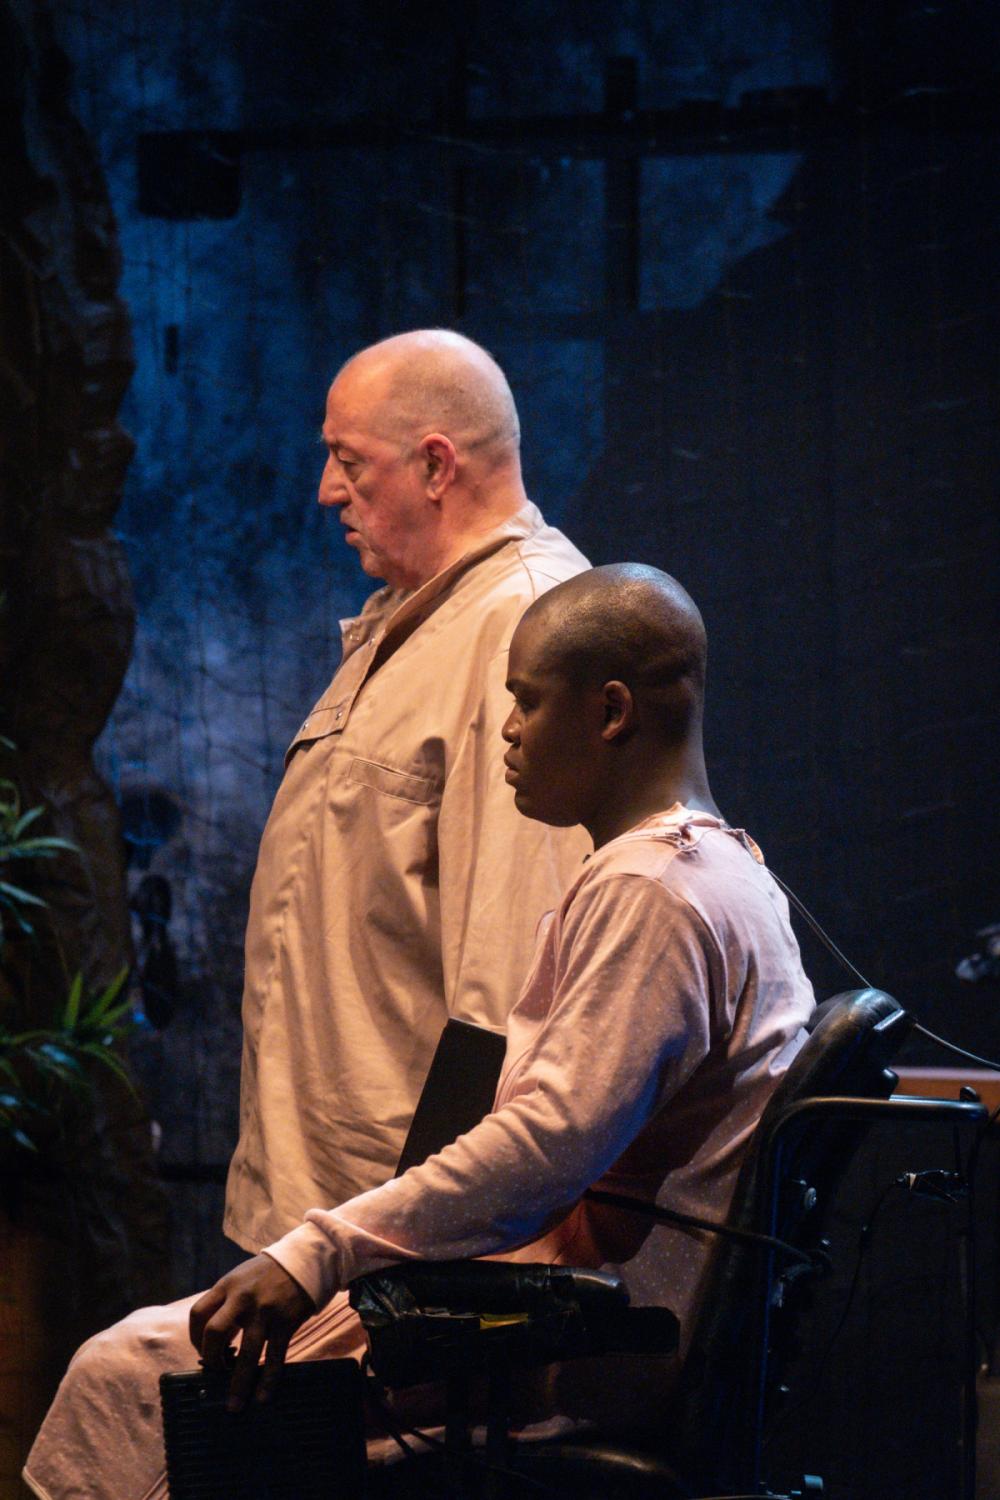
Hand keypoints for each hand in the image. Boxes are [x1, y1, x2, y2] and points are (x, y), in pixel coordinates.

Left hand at [189, 1254, 314, 1409]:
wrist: (304, 1261)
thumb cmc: (267, 1274)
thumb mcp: (241, 1279)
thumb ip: (226, 1304)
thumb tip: (216, 1343)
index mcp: (227, 1286)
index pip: (198, 1314)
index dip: (195, 1338)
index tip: (202, 1352)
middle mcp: (242, 1298)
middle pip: (214, 1334)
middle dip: (212, 1360)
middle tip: (216, 1374)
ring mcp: (264, 1311)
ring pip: (245, 1354)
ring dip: (238, 1384)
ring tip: (234, 1406)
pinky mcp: (285, 1322)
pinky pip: (274, 1358)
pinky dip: (267, 1381)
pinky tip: (263, 1396)